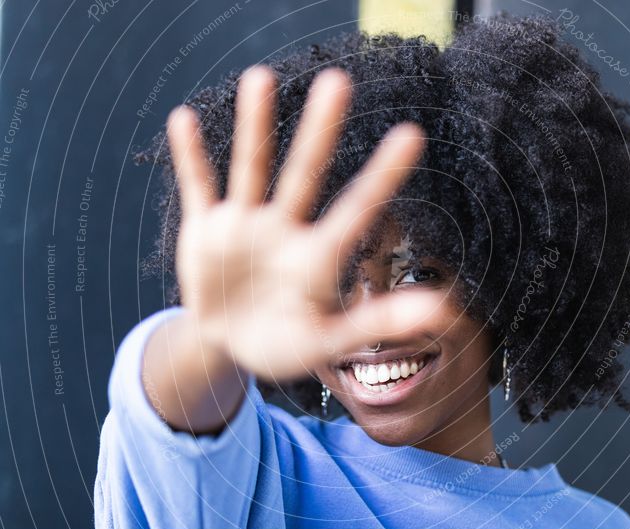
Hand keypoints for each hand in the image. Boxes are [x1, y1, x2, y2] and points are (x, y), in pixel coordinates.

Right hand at [166, 65, 443, 381]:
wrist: (228, 345)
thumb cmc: (285, 345)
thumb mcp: (326, 342)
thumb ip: (375, 323)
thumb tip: (439, 307)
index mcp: (319, 256)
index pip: (356, 209)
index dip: (382, 175)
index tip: (412, 133)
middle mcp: (286, 229)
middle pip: (305, 172)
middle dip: (320, 131)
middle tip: (338, 80)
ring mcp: (245, 225)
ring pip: (252, 168)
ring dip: (255, 127)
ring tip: (260, 77)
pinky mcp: (205, 230)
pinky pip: (198, 188)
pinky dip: (191, 158)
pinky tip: (184, 119)